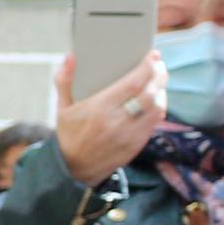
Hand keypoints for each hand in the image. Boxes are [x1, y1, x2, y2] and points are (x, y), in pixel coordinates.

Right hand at [51, 49, 168, 186]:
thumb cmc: (68, 134)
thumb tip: (71, 57)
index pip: (132, 83)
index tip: (153, 55)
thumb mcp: (62, 107)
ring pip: (157, 108)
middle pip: (150, 93)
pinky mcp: (136, 145)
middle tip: (159, 65)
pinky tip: (155, 100)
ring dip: (161, 91)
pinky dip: (159, 107)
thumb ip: (64, 81)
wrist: (73, 168)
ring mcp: (129, 135)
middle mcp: (116, 122)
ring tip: (158, 81)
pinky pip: (155, 122)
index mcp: (98, 109)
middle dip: (159, 75)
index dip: (147, 67)